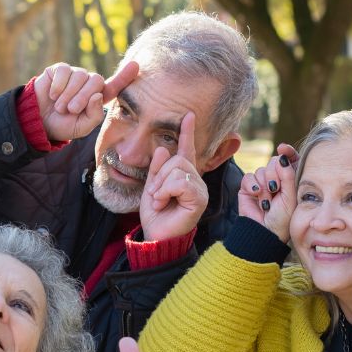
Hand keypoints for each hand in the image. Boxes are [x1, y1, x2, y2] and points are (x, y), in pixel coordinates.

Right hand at [34, 60, 138, 141]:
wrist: (39, 121)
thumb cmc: (63, 125)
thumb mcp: (81, 127)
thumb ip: (94, 115)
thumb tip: (98, 95)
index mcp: (98, 98)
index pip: (114, 86)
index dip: (124, 76)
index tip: (135, 65)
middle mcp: (89, 84)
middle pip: (96, 81)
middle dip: (83, 97)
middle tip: (71, 110)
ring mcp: (75, 75)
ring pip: (80, 76)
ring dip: (68, 95)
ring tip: (60, 107)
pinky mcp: (60, 70)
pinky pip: (65, 71)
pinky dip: (58, 86)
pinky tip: (53, 95)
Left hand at [139, 112, 207, 240]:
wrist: (156, 235)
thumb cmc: (156, 214)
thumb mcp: (151, 186)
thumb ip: (156, 168)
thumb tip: (162, 148)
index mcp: (183, 175)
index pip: (186, 150)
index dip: (187, 133)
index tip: (188, 115)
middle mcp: (195, 180)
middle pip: (177, 159)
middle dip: (160, 175)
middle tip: (155, 194)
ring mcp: (199, 189)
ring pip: (178, 169)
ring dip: (161, 185)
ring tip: (160, 200)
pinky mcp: (199, 198)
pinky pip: (180, 182)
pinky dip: (166, 191)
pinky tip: (164, 203)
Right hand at [238, 143, 298, 242]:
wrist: (264, 231)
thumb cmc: (282, 218)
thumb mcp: (290, 196)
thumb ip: (288, 175)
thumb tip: (282, 156)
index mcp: (290, 180)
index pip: (290, 160)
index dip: (287, 152)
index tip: (283, 148)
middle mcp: (276, 180)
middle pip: (274, 162)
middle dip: (274, 174)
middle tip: (275, 189)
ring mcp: (261, 183)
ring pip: (261, 170)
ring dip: (264, 185)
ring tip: (267, 200)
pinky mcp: (247, 188)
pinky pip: (249, 177)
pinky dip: (252, 185)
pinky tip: (256, 195)